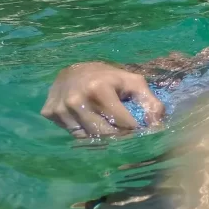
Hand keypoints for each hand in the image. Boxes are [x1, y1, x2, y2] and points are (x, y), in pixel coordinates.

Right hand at [40, 62, 164, 136]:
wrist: (74, 71)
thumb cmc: (109, 77)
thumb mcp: (133, 82)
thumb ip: (149, 102)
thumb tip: (158, 126)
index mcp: (98, 89)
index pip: (122, 123)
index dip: (134, 128)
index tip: (138, 128)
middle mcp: (76, 100)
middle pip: (105, 134)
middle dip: (120, 135)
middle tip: (125, 131)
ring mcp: (61, 108)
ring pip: (89, 137)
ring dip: (103, 136)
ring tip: (109, 126)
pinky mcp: (50, 114)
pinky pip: (74, 135)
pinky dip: (86, 134)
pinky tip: (91, 123)